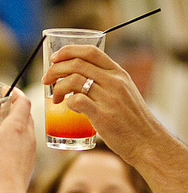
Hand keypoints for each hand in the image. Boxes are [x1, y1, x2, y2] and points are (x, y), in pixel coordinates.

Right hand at [0, 89, 34, 192]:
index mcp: (17, 126)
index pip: (23, 102)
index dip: (16, 93)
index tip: (5, 91)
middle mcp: (28, 136)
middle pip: (25, 115)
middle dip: (13, 110)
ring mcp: (30, 152)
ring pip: (26, 132)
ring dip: (15, 127)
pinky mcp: (28, 165)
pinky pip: (24, 147)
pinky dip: (15, 143)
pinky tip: (0, 151)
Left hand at [42, 45, 157, 163]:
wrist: (147, 141)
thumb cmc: (132, 120)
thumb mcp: (124, 93)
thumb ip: (106, 83)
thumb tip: (79, 79)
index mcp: (119, 73)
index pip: (91, 52)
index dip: (68, 51)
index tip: (54, 59)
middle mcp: (114, 82)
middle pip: (77, 64)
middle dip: (55, 70)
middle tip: (46, 80)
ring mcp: (109, 98)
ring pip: (74, 80)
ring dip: (57, 87)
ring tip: (55, 99)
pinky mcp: (103, 116)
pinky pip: (77, 101)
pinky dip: (67, 102)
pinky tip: (68, 107)